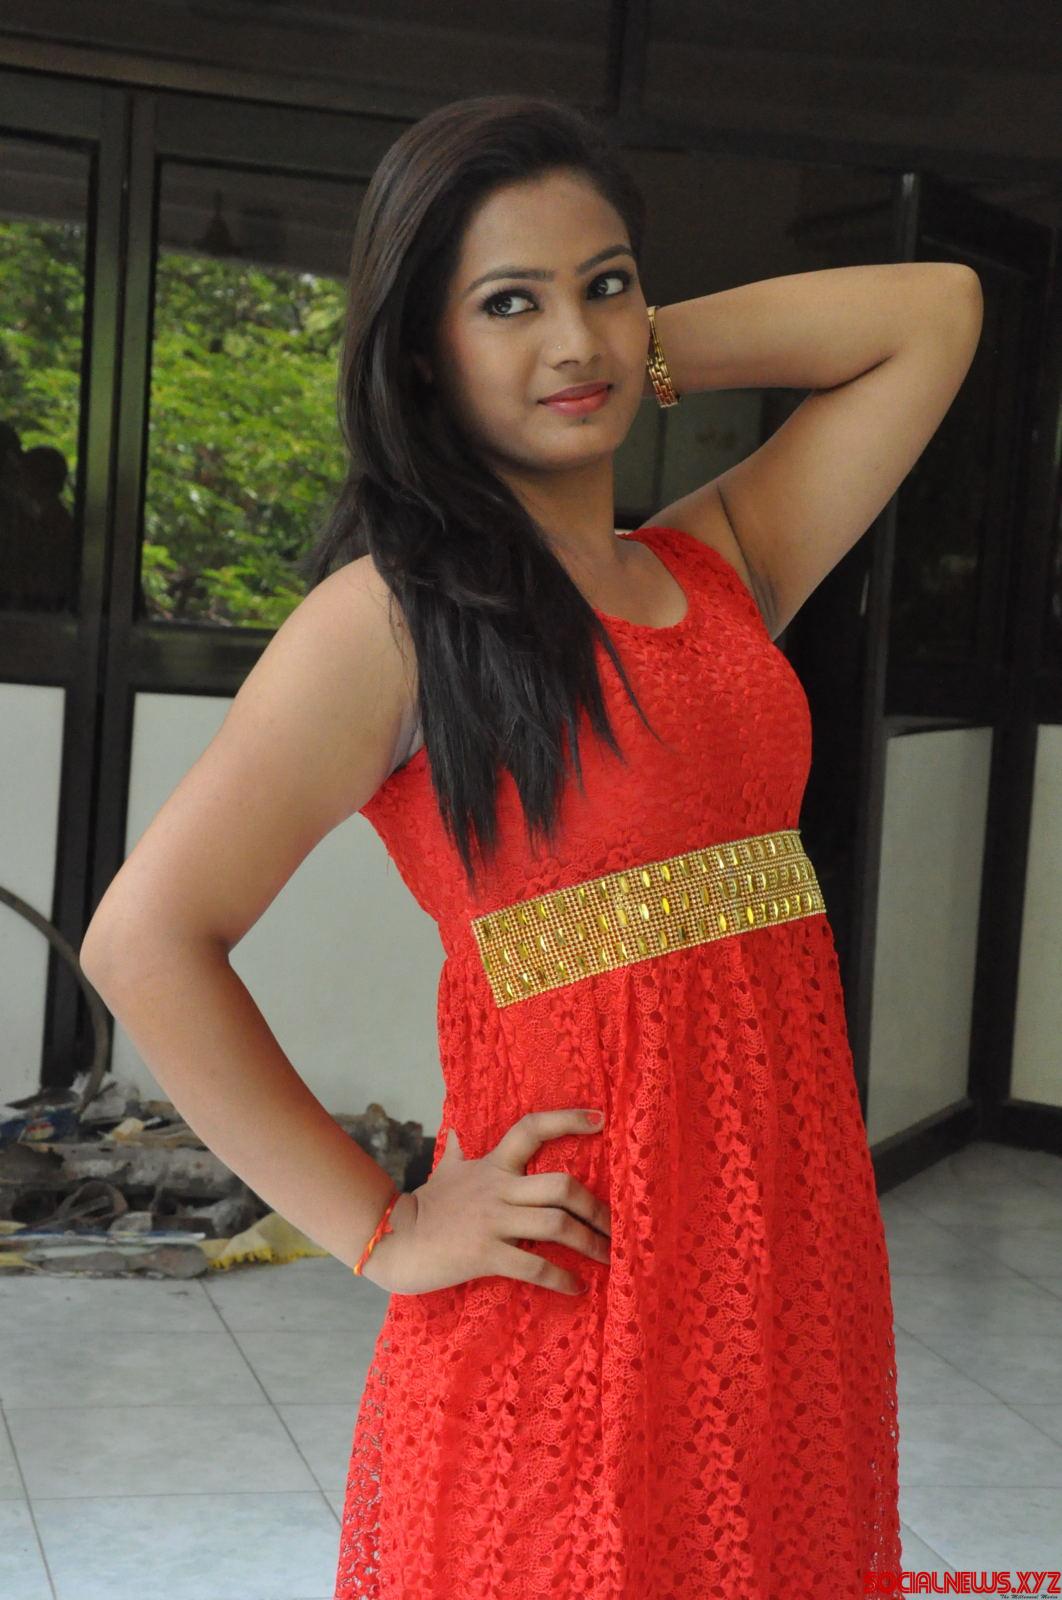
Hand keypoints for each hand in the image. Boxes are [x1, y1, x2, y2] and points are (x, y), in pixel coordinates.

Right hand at [362, 1108, 611, 1295]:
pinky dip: (561, 1278)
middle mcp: (498, 1189)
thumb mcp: (445, 1171)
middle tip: (616, 1226)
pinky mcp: (485, 1254)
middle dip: (596, 1208)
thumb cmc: (425, 1208)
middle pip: (562, 1186)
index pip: (531, 1129)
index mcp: (492, 1165)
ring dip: (590, 1243)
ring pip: (556, 1225)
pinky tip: (576, 1287)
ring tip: (609, 1259)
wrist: (392, 1240)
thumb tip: (456, 1132)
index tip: (600, 1119)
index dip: (566, 1120)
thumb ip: (459, 1152)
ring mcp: (492, 1222)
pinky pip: (534, 1265)